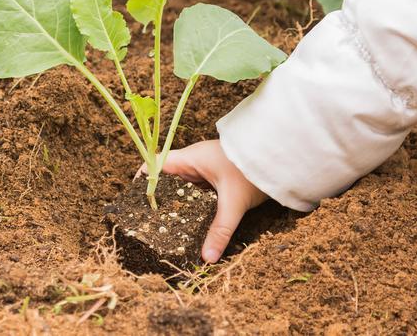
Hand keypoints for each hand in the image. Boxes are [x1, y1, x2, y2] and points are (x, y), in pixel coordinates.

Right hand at [136, 140, 267, 262]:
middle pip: (168, 180)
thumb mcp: (234, 202)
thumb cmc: (253, 171)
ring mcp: (207, 171)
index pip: (157, 165)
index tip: (134, 202)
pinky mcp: (218, 179)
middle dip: (159, 199)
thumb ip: (220, 230)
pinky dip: (192, 206)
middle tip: (147, 222)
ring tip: (164, 227)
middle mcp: (196, 163)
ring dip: (176, 204)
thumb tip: (207, 258)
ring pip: (183, 189)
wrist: (282, 160)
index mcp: (191, 159)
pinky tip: (189, 222)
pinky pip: (198, 193)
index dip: (144, 180)